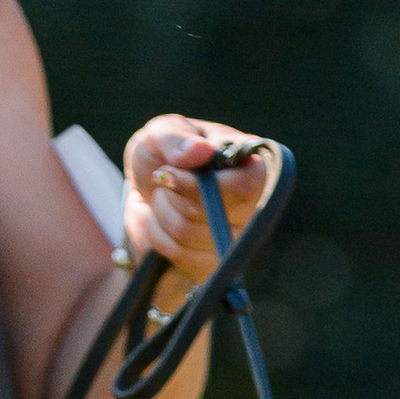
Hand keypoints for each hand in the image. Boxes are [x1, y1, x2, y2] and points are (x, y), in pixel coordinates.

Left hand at [123, 115, 275, 284]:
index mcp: (250, 164)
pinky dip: (160, 239)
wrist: (145, 194)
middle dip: (175, 198)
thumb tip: (202, 150)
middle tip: (164, 181)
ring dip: (163, 215)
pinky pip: (183, 258)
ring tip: (164, 200)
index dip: (200, 187)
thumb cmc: (161, 156)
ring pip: (191, 236)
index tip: (166, 176)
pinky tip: (164, 223)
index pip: (244, 186)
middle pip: (215, 215)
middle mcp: (254, 204)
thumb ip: (176, 138)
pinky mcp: (216, 264)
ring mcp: (237, 239)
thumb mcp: (160, 135)